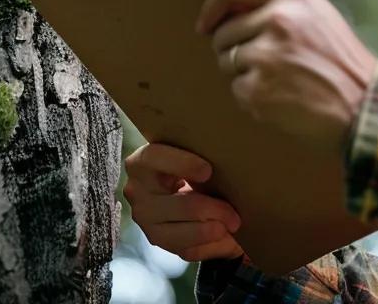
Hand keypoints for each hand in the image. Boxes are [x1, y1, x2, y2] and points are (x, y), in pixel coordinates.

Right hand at [123, 142, 244, 262]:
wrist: (200, 195)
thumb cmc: (202, 167)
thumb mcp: (202, 153)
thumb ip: (209, 145)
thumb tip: (239, 128)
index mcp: (143, 161)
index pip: (153, 158)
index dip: (180, 164)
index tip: (208, 171)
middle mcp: (138, 191)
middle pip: (173, 203)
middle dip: (208, 209)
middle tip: (234, 212)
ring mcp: (146, 219)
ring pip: (177, 232)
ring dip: (209, 230)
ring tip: (232, 224)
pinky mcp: (159, 240)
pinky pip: (184, 248)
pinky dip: (208, 244)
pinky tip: (224, 237)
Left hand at [196, 0, 377, 156]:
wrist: (365, 109)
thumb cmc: (339, 61)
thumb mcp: (315, 14)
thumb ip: (275, 3)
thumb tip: (224, 7)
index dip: (211, 4)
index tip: (207, 24)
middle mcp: (278, 19)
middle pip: (222, 31)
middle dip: (234, 49)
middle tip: (270, 63)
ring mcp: (267, 56)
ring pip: (225, 61)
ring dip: (244, 74)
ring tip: (282, 79)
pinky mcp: (259, 90)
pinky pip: (235, 90)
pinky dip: (252, 98)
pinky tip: (283, 98)